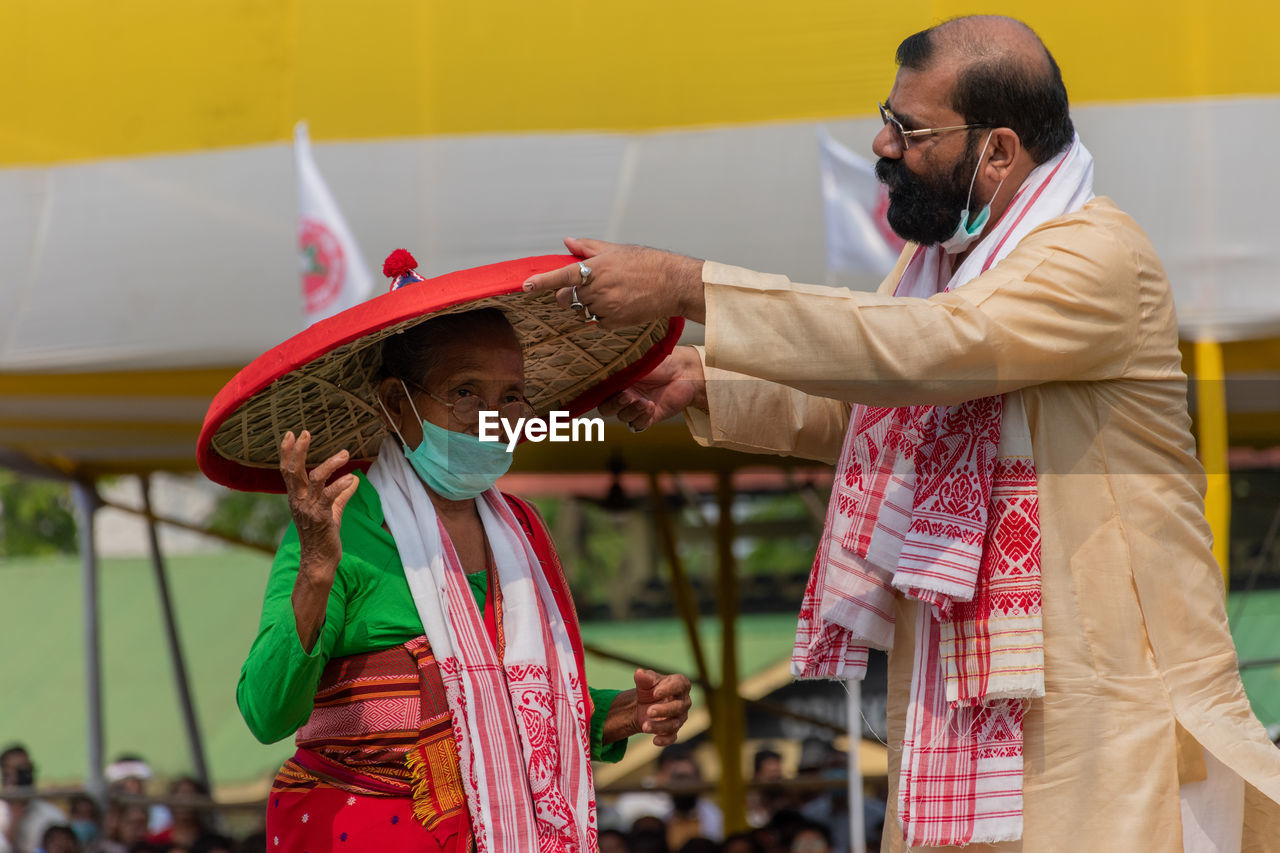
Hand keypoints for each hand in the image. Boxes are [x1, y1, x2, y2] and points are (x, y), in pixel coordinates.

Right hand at [279, 430, 358, 580]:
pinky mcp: (321, 518)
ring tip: (345, 454)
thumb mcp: (332, 512)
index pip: (288, 471)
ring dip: (330, 464)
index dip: (288, 452)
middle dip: (298, 451)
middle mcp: (299, 501)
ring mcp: (308, 509)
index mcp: (297, 498)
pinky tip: (351, 478)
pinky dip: (340, 485)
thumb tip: (354, 478)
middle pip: (294, 471)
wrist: (319, 561)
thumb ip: (342, 494)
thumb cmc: (324, 536)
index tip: (291, 434)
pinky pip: (329, 497)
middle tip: (305, 433)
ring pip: (314, 479)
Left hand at [522, 237, 705, 328]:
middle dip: (569, 295)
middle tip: (585, 288)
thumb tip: (567, 242)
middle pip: (567, 298)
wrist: (673, 284)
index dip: (542, 282)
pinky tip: (619, 305)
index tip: (526, 286)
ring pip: (582, 311)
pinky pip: (596, 322)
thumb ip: (588, 247)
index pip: (562, 276)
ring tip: (610, 294)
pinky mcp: (614, 322)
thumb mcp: (616, 250)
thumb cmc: (647, 263)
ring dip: (588, 305)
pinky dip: (601, 316)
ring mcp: (606, 307)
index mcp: (596, 268)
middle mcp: (598, 288)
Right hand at [599, 345, 706, 431]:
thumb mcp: (635, 361)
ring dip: (630, 411)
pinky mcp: (650, 416)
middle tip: (626, 396)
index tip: (599, 392)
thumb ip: (617, 368)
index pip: (598, 392)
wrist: (685, 371)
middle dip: (613, 405)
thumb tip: (600, 369)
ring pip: (622, 417)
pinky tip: (650, 407)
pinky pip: (638, 424)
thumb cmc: (661, 360)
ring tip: (643, 401)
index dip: (594, 395)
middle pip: (606, 408)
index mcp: (617, 380)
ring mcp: (636, 406)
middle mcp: (624, 394)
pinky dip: (641, 417)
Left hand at [632, 669, 691, 746]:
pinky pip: (672, 737)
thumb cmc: (649, 689)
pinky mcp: (674, 730)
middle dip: (664, 710)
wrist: (644, 704)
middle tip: (648, 711)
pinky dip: (665, 740)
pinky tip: (655, 740)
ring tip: (645, 726)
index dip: (669, 689)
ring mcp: (680, 717)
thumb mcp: (646, 682)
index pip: (680, 685)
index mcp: (680, 684)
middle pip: (678, 707)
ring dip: (660, 726)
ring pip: (674, 723)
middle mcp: (684, 701)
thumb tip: (639, 673)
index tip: (655, 693)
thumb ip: (644, 678)